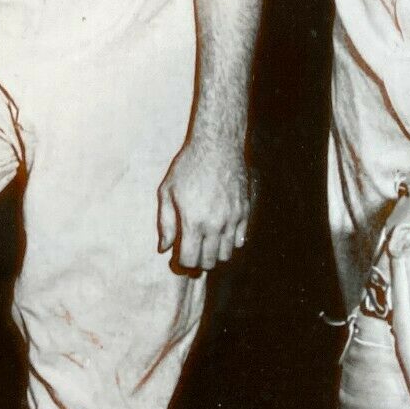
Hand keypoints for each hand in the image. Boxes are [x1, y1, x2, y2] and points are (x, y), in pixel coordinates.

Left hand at [157, 135, 250, 273]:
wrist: (217, 145)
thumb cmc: (188, 166)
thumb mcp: (167, 191)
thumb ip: (165, 222)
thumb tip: (164, 248)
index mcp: (193, 221)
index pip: (190, 260)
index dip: (182, 263)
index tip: (179, 257)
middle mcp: (215, 224)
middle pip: (209, 262)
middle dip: (198, 261)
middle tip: (192, 251)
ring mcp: (232, 219)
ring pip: (226, 255)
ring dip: (215, 254)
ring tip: (206, 242)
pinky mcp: (244, 212)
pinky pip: (240, 240)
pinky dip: (231, 242)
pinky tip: (221, 232)